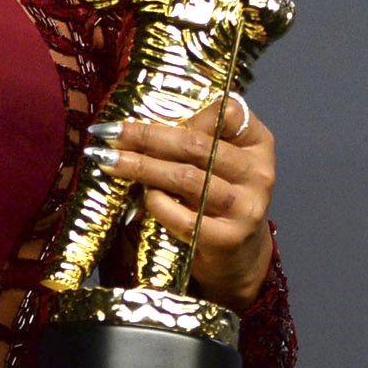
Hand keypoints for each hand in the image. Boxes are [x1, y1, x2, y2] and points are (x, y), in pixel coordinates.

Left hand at [86, 92, 276, 307]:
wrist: (240, 256)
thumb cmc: (219, 200)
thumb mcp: (219, 164)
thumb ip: (195, 141)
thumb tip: (136, 127)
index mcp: (258, 144)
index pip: (225, 113)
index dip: (184, 112)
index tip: (144, 113)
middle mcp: (258, 173)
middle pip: (196, 145)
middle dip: (146, 137)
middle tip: (109, 134)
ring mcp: (246, 207)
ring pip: (185, 177)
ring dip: (141, 167)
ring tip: (109, 162)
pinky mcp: (229, 238)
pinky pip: (183, 216)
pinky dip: (156, 203)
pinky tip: (142, 197)